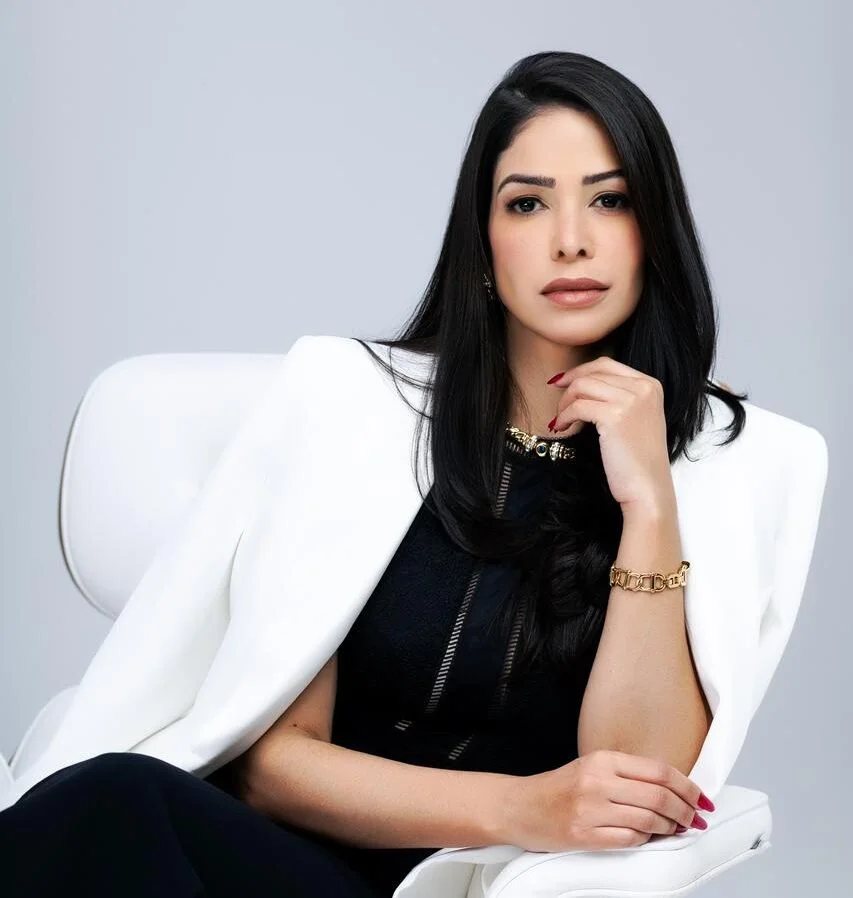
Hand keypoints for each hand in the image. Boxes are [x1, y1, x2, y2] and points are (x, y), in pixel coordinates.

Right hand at [501, 749, 709, 852]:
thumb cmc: (557, 790)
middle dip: (685, 810)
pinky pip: (630, 839)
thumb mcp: (591, 769)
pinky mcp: (584, 835)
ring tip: (675, 830)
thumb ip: (626, 776)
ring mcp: (590, 809)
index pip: (658, 770)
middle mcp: (597, 781)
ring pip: (649, 819)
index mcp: (602, 759)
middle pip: (659, 795)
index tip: (701, 798)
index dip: (687, 786)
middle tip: (695, 819)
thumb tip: (672, 792)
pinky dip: (645, 840)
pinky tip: (648, 838)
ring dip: (670, 828)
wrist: (519, 807)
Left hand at [548, 358, 671, 512]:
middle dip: (569, 385)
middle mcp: (643, 387)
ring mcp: (631, 400)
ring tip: (560, 420)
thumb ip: (619, 397)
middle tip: (555, 398)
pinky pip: (577, 406)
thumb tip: (582, 383)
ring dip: (565, 403)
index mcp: (651, 385)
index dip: (580, 371)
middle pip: (593, 372)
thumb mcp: (635, 418)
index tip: (563, 381)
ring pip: (582, 386)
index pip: (607, 364)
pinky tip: (561, 427)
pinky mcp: (615, 416)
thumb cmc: (637, 460)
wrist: (648, 488)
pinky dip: (564, 416)